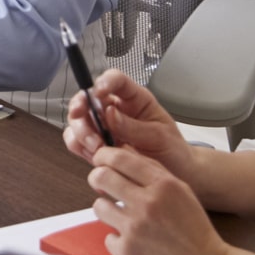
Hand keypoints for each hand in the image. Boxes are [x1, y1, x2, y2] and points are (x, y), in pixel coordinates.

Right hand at [63, 68, 198, 185]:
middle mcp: (115, 109)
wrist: (177, 175)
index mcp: (134, 100)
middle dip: (82, 112)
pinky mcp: (97, 144)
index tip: (98, 93)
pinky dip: (79, 147)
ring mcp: (104, 127)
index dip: (104, 82)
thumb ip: (134, 127)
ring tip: (97, 149)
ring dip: (80, 133)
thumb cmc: (173, 151)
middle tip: (92, 132)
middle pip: (87, 98)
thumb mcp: (160, 137)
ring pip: (77, 119)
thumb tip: (110, 114)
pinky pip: (76, 140)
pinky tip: (93, 155)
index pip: (115, 80)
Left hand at [86, 145, 230, 254]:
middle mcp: (148, 204)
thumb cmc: (194, 231)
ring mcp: (135, 228)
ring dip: (107, 210)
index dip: (103, 156)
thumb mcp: (181, 192)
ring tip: (123, 217)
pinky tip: (136, 243)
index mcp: (164, 185)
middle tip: (101, 185)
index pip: (119, 157)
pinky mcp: (127, 251)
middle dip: (97, 178)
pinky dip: (119, 240)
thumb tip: (124, 150)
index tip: (100, 161)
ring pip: (99, 206)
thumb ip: (152, 170)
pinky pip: (108, 237)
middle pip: (101, 177)